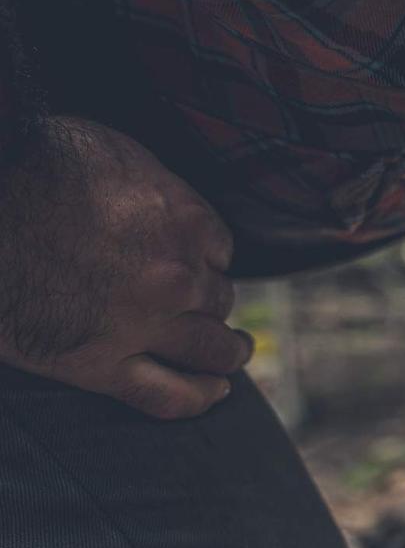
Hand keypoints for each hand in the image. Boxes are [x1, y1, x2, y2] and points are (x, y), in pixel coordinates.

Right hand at [0, 117, 253, 417]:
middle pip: (217, 299)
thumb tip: (167, 199)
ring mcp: (141, 325)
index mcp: (181, 220)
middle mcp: (174, 276)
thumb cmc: (29, 166)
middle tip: (199, 307)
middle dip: (209, 302)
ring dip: (227, 352)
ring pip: (211, 350)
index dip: (205, 259)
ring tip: (232, 353)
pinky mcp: (98, 364)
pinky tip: (215, 392)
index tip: (192, 263)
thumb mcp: (110, 150)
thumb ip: (154, 183)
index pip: (219, 250)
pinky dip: (199, 396)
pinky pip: (169, 396)